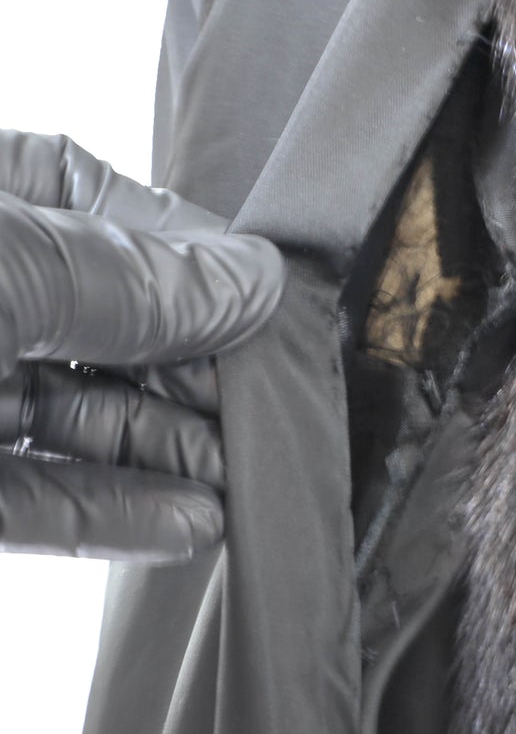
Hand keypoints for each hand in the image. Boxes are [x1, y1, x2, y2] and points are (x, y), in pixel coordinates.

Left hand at [0, 130, 284, 561]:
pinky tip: (189, 525)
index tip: (268, 304)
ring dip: (170, 452)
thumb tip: (253, 281)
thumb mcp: (6, 264)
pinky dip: (111, 516)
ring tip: (247, 477)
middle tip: (271, 408)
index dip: (191, 256)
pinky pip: (31, 500)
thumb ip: (133, 280)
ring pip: (76, 419)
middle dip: (193, 370)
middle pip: (104, 325)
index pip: (98, 208)